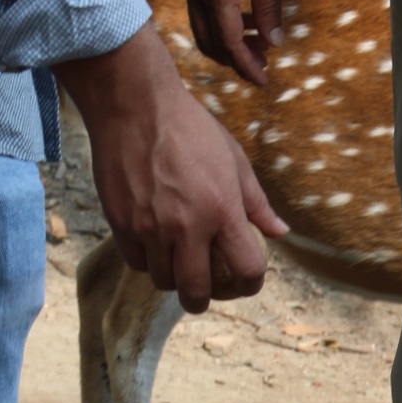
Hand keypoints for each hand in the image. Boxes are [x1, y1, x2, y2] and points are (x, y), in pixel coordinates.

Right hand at [54, 24, 288, 312]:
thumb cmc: (189, 128)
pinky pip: (137, 262)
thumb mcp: (234, 160)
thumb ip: (257, 203)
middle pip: (196, 292)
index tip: (246, 281)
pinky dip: (147, 261)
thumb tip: (280, 232)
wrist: (134, 103)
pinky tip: (154, 245)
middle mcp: (186, 226)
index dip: (251, 284)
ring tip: (177, 262)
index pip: (246, 270)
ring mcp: (150, 227)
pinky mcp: (121, 223)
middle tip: (204, 291)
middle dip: (204, 299)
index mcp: (222, 211)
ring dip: (173, 278)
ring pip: (163, 280)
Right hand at [183, 0, 286, 86]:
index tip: (263, 82)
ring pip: (204, 30)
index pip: (229, 42)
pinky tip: (245, 20)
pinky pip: (201, 12)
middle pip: (212, 43)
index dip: (246, 66)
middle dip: (237, 59)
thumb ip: (269, 9)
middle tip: (264, 65)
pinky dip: (221, 25)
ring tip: (258, 43)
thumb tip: (273, 44)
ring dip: (228, 43)